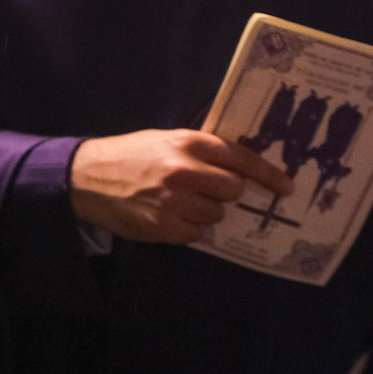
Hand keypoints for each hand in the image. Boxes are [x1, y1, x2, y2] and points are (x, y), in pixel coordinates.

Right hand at [69, 129, 293, 244]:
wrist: (87, 177)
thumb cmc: (131, 155)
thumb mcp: (165, 139)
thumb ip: (200, 150)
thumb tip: (241, 167)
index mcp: (188, 143)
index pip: (241, 158)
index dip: (268, 174)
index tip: (285, 186)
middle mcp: (185, 171)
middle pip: (233, 189)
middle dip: (224, 192)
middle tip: (204, 189)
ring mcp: (175, 201)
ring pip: (216, 215)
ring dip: (204, 211)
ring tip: (177, 202)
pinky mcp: (165, 227)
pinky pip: (197, 234)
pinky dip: (188, 228)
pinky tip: (168, 215)